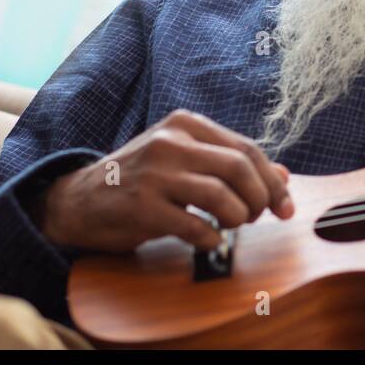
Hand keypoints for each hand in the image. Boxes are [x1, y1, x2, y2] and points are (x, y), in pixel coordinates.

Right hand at [34, 110, 293, 252]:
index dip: (272, 180)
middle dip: (260, 198)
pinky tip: (209, 240)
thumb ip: (230, 162)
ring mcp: (154, 173)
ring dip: (237, 218)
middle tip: (258, 218)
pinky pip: (194, 225)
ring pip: (220, 195)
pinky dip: (211, 237)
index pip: (246, 148)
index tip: (285, 205)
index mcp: (185, 125)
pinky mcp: (142, 206)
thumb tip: (284, 176)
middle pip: (239, 167)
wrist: (79, 200)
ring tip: (231, 226)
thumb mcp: (184, 160)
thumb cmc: (141, 180)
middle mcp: (170, 142)